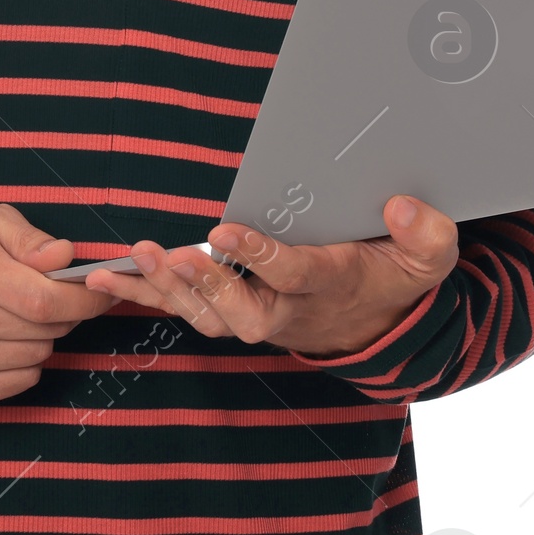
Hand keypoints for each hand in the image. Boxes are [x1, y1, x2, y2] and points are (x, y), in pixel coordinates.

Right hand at [0, 204, 116, 402]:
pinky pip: (22, 380)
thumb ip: (30, 239)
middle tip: (57, 293)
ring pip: (38, 356)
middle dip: (66, 311)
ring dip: (44, 335)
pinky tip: (6, 336)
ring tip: (20, 311)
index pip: (44, 300)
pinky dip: (27, 360)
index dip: (84, 299)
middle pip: (46, 330)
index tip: (104, 291)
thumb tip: (65, 257)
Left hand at [85, 195, 459, 357]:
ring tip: (133, 260)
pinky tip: (104, 278)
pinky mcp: (229, 312)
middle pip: (238, 306)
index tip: (227, 230)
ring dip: (166, 290)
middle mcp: (284, 310)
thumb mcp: (429, 259)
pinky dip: (144, 295)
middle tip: (171, 255)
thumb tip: (403, 207)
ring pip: (205, 314)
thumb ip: (425, 235)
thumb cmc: (394, 279)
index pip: (291, 273)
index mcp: (328, 285)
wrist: (377, 327)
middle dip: (203, 282)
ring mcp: (254, 316)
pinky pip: (182, 310)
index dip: (259, 255)